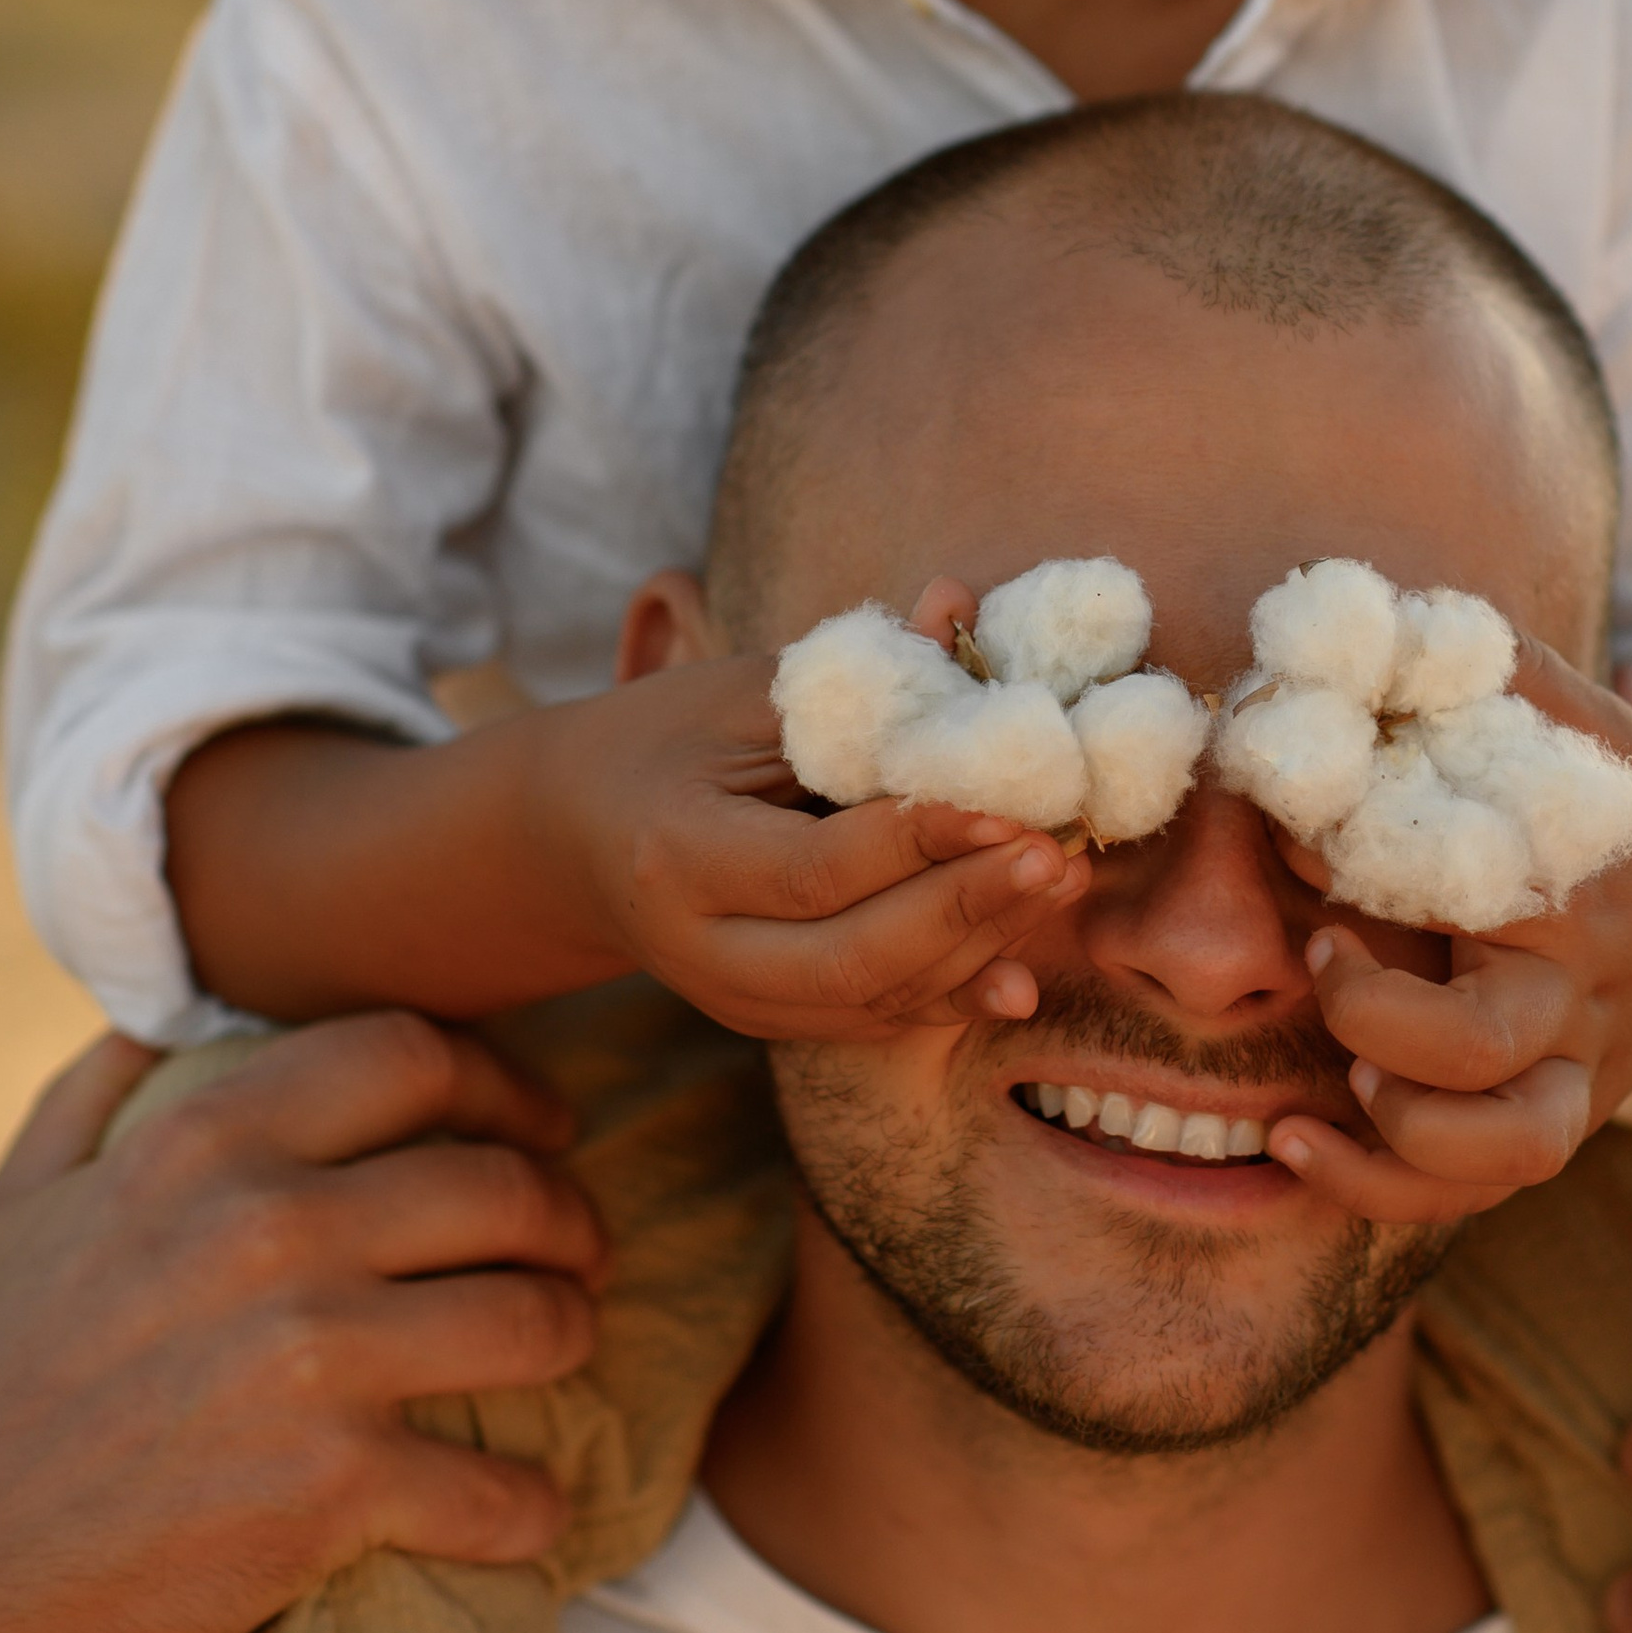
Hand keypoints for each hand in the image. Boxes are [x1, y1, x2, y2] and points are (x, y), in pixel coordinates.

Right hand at [0, 1017, 605, 1632]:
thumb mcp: (13, 1212)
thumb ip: (98, 1095)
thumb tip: (174, 1015)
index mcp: (201, 1146)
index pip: (411, 1054)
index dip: (501, 1081)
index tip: (536, 1124)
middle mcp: (270, 1230)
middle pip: (501, 1184)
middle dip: (565, 1214)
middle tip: (578, 1244)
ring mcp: (311, 1360)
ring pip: (532, 1318)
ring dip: (569, 1333)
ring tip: (564, 1343)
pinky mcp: (334, 1490)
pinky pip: (500, 1486)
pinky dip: (532, 1504)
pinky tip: (529, 1506)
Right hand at [170, 606, 1094, 1033]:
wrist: (571, 834)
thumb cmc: (667, 736)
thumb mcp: (744, 687)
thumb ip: (855, 670)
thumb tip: (959, 608)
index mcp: (678, 853)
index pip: (817, 868)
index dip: (922, 842)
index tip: (1015, 806)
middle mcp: (700, 948)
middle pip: (850, 958)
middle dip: (967, 911)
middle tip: (1061, 858)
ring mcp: (731, 999)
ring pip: (868, 1003)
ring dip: (973, 952)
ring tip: (1059, 888)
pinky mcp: (765, 1021)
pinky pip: (867, 1023)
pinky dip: (946, 1000)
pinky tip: (1018, 973)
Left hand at [1267, 649, 1631, 1225]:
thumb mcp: (1584, 721)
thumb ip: (1491, 668)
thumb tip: (1376, 613)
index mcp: (1571, 882)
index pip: (1464, 880)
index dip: (1362, 859)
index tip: (1296, 827)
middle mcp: (1575, 993)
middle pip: (1479, 1042)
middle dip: (1375, 1011)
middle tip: (1319, 948)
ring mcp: (1575, 1074)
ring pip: (1497, 1146)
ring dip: (1395, 1123)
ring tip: (1330, 1072)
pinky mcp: (1561, 1127)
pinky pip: (1473, 1196)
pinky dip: (1378, 1190)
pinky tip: (1293, 1145)